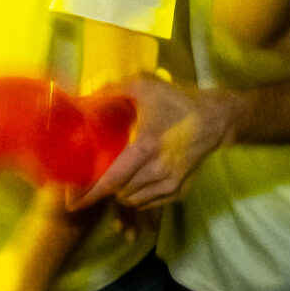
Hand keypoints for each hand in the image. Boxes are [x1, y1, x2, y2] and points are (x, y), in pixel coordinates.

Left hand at [79, 75, 243, 209]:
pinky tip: (136, 182)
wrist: (216, 119)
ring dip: (121, 193)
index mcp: (146, 147)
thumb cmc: (177, 101)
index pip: (112, 180)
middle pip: (120, 192)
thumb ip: (111, 90)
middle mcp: (158, 170)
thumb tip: (83, 96)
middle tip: (93, 181)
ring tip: (117, 178)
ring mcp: (170, 183)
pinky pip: (150, 203)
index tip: (72, 204)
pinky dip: (139, 197)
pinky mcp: (180, 191)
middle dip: (104, 190)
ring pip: (134, 201)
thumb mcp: (145, 86)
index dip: (90, 194)